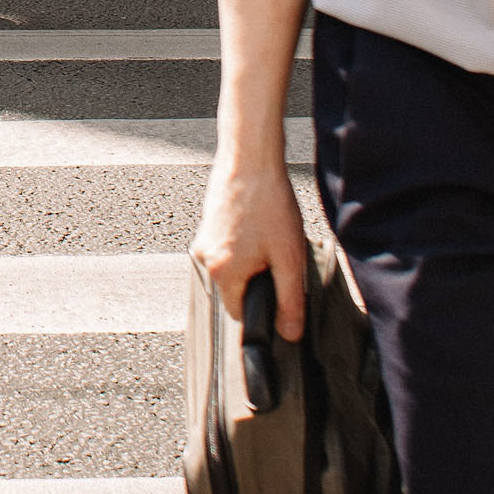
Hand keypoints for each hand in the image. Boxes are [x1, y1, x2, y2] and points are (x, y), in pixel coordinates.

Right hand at [190, 153, 310, 342]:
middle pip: (234, 291)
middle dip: (258, 282)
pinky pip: (226, 250)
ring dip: (251, 263)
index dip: (265, 307)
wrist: (250, 159)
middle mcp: (204, 260)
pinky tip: (260, 226)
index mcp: (222, 273)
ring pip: (231, 269)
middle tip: (279, 258)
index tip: (281, 290)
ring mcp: (203, 241)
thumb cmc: (269, 204)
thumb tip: (289, 334)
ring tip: (270, 238)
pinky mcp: (206, 226)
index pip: (240, 314)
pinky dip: (243, 246)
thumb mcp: (289, 258)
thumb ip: (290, 301)